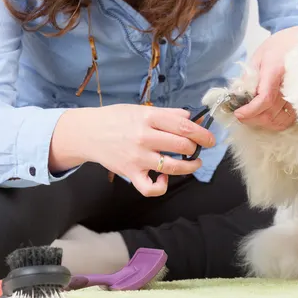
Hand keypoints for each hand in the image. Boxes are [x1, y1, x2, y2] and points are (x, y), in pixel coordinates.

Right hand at [53, 105, 214, 196]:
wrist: (88, 133)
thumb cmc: (116, 119)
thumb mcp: (141, 109)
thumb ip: (167, 113)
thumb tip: (191, 117)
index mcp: (148, 118)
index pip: (183, 126)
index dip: (202, 133)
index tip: (210, 138)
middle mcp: (144, 137)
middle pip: (182, 145)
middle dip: (196, 148)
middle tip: (197, 148)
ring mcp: (138, 157)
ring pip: (173, 167)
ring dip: (189, 167)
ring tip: (193, 163)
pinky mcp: (131, 173)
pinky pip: (151, 188)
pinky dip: (162, 186)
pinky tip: (164, 179)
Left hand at [235, 25, 297, 130]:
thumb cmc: (280, 46)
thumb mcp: (259, 56)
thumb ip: (248, 77)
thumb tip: (237, 96)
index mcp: (276, 71)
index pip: (264, 99)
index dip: (250, 111)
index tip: (238, 112)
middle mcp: (290, 86)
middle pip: (269, 114)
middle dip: (251, 118)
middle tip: (240, 114)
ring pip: (278, 122)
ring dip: (262, 122)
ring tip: (252, 115)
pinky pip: (287, 121)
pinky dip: (274, 122)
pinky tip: (266, 115)